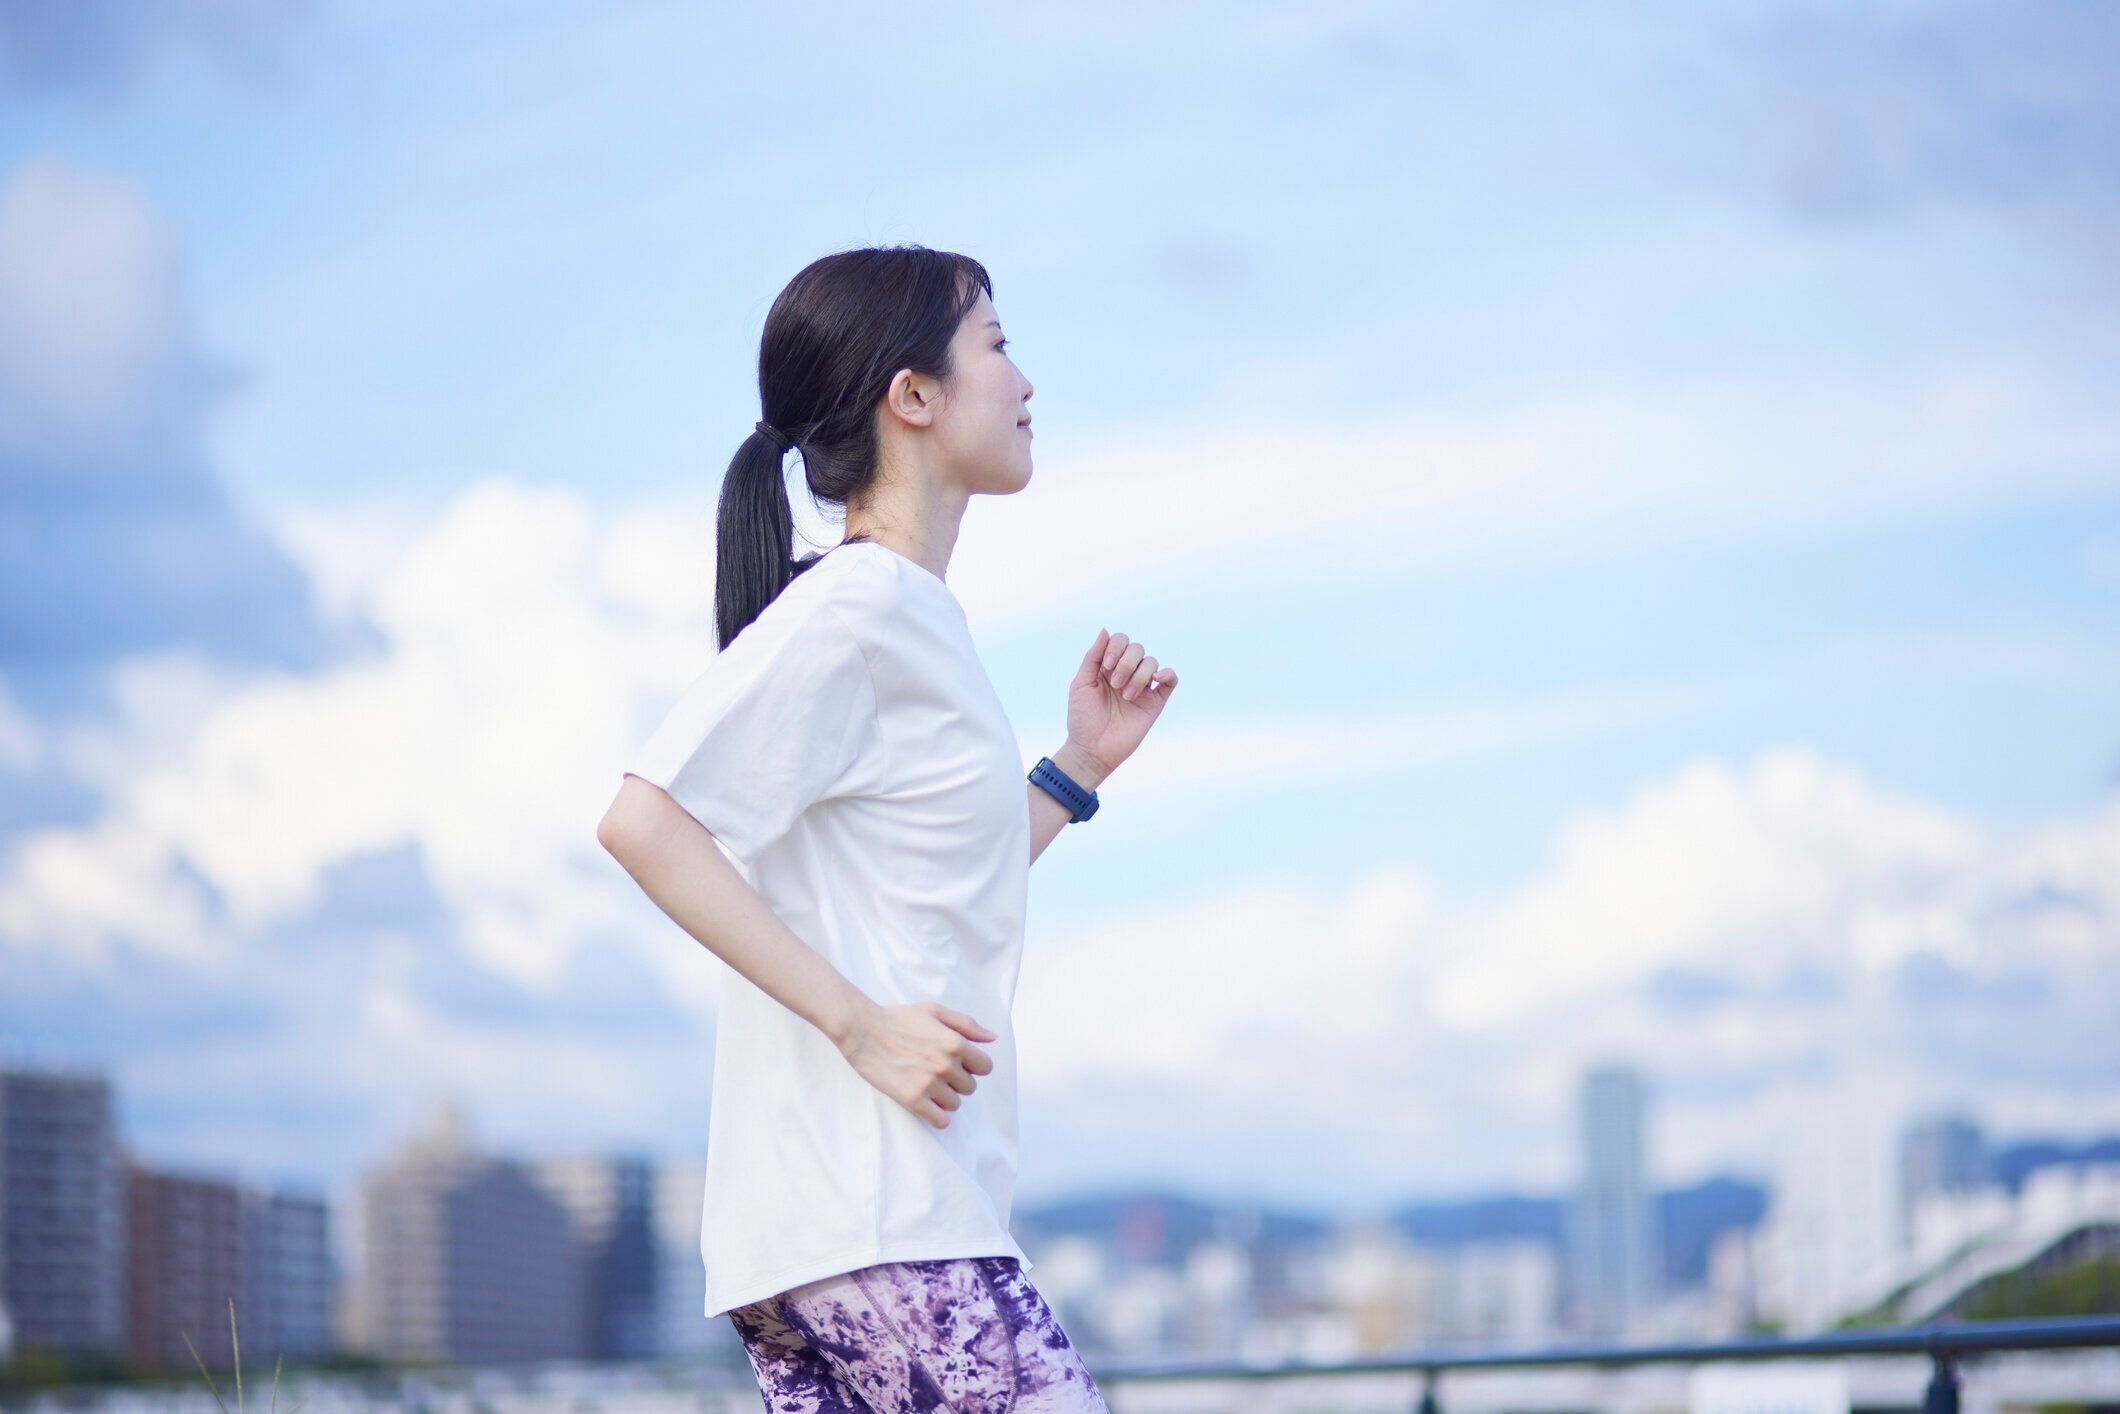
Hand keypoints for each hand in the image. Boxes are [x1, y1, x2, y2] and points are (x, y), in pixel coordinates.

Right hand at [836, 1000, 995, 1129]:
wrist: (862, 1030)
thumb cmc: (898, 1018)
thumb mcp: (934, 1011)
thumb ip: (967, 1024)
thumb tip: (993, 1039)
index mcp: (955, 1042)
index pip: (985, 1067)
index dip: (974, 1065)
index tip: (959, 1063)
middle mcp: (946, 1065)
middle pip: (970, 1087)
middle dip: (958, 1080)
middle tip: (938, 1071)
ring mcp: (929, 1084)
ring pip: (955, 1104)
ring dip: (946, 1097)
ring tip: (928, 1084)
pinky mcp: (912, 1100)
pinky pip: (941, 1120)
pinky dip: (937, 1115)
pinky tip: (927, 1104)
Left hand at [1064, 628, 1178, 782]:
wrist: (1092, 749)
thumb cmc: (1082, 718)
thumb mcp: (1081, 683)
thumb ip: (1093, 657)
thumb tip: (1105, 630)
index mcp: (1107, 667)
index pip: (1120, 641)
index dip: (1116, 647)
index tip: (1105, 667)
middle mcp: (1126, 673)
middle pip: (1138, 648)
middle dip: (1126, 663)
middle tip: (1115, 685)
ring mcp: (1142, 687)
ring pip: (1152, 662)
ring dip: (1139, 675)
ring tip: (1126, 696)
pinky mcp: (1155, 702)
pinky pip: (1171, 680)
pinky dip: (1167, 674)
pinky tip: (1156, 680)